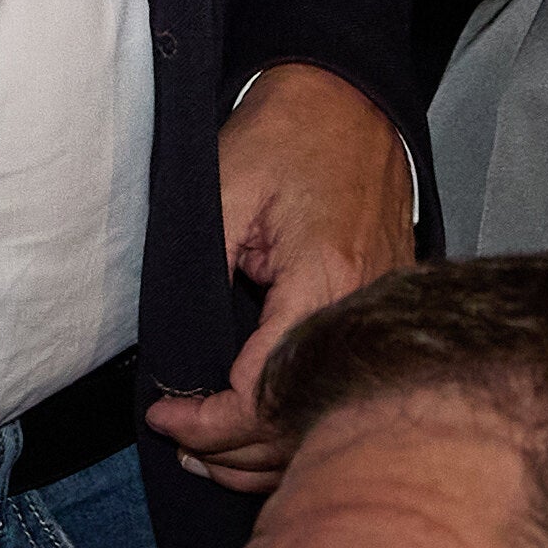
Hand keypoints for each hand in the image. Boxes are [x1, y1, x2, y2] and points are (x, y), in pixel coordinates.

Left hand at [143, 63, 413, 491]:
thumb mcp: (223, 187)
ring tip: (210, 450)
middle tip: (180, 443)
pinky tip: (262, 425)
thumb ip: (201, 268)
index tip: (164, 416)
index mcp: (326, 280)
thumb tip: (172, 344)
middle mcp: (365, 308)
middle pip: (304, 423)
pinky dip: (302, 418)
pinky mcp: (384, 309)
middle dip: (234, 450)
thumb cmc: (288, 130)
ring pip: (330, 416)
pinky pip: (344, 386)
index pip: (267, 394)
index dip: (210, 421)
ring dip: (268, 447)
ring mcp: (382, 312)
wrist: (349, 96)